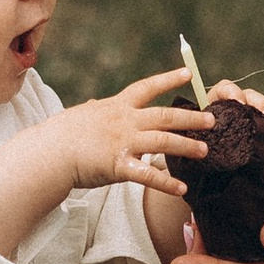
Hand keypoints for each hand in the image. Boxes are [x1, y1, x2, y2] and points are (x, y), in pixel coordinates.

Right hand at [52, 65, 209, 193]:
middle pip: (165, 116)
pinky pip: (147, 175)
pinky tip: (182, 188)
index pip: (148, 88)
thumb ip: (99, 110)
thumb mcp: (86, 114)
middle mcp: (125, 121)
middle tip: (213, 121)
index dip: (169, 79)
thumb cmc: (64, 133)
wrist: (50, 151)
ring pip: (163, 142)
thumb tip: (97, 103)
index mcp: (118, 107)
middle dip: (191, 118)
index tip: (189, 74)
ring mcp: (123, 143)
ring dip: (187, 146)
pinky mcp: (118, 166)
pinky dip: (166, 182)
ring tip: (205, 151)